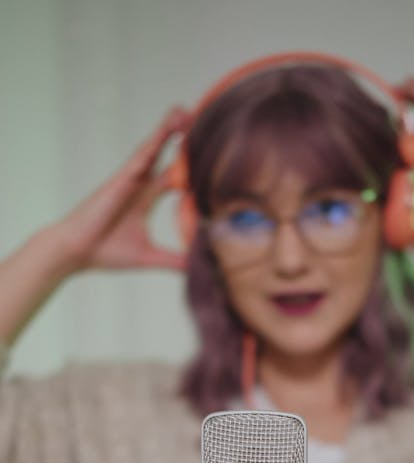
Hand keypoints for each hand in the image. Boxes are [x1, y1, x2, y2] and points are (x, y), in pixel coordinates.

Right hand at [57, 107, 190, 271]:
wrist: (75, 252)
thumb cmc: (105, 252)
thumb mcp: (148, 257)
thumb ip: (173, 261)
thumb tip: (197, 270)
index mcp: (145, 197)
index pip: (172, 173)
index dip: (188, 160)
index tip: (209, 148)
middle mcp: (138, 184)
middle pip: (162, 153)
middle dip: (178, 135)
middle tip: (198, 115)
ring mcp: (127, 181)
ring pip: (149, 150)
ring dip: (165, 131)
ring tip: (181, 112)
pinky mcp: (116, 183)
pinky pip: (135, 162)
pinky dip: (149, 148)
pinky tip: (162, 135)